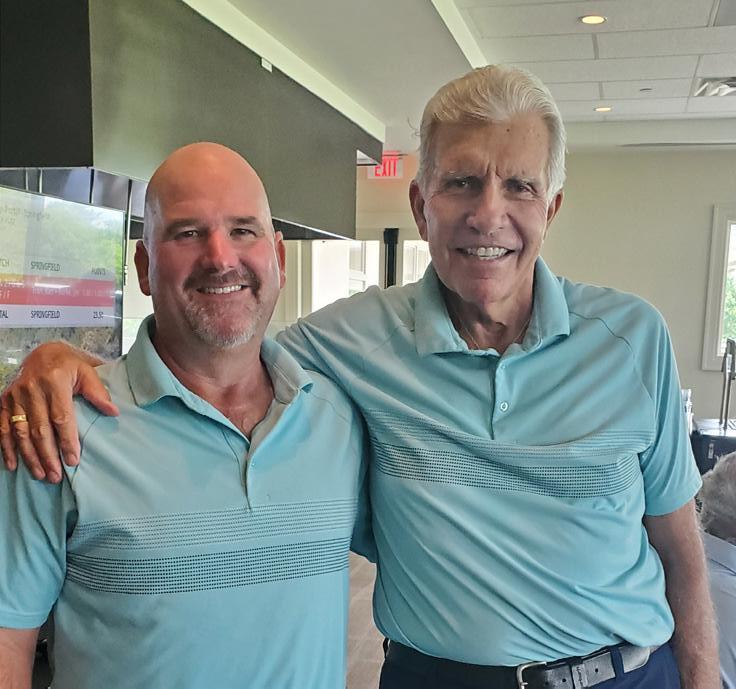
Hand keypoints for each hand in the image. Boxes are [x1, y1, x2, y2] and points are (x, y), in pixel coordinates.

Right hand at [0, 341, 118, 482]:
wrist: (43, 352)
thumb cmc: (69, 365)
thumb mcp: (87, 372)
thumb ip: (98, 392)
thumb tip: (113, 412)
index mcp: (55, 382)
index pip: (61, 418)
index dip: (66, 441)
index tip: (73, 460)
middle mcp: (32, 389)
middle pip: (40, 429)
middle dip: (48, 455)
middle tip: (56, 476)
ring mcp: (15, 396)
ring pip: (20, 432)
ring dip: (30, 456)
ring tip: (41, 475)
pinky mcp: (5, 401)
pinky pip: (3, 428)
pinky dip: (7, 448)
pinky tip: (13, 465)